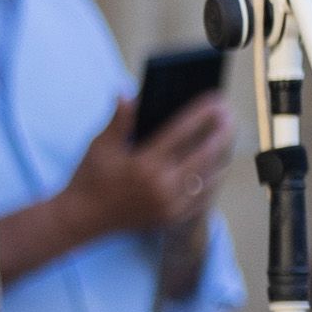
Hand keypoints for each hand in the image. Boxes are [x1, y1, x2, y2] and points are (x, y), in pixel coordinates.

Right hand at [59, 95, 234, 248]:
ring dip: (222, 155)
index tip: (215, 99)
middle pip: (204, 154)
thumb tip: (128, 93)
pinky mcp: (172, 218)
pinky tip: (218, 166)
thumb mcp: (100, 146)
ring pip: (209, 176)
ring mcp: (169, 204)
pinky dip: (213, 180)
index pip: (180, 132)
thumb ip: (119, 120)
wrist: (81, 219)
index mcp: (143, 164)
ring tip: (229, 138)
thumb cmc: (90, 177)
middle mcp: (160, 185)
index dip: (200, 113)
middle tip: (230, 115)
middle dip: (221, 132)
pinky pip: (204, 197)